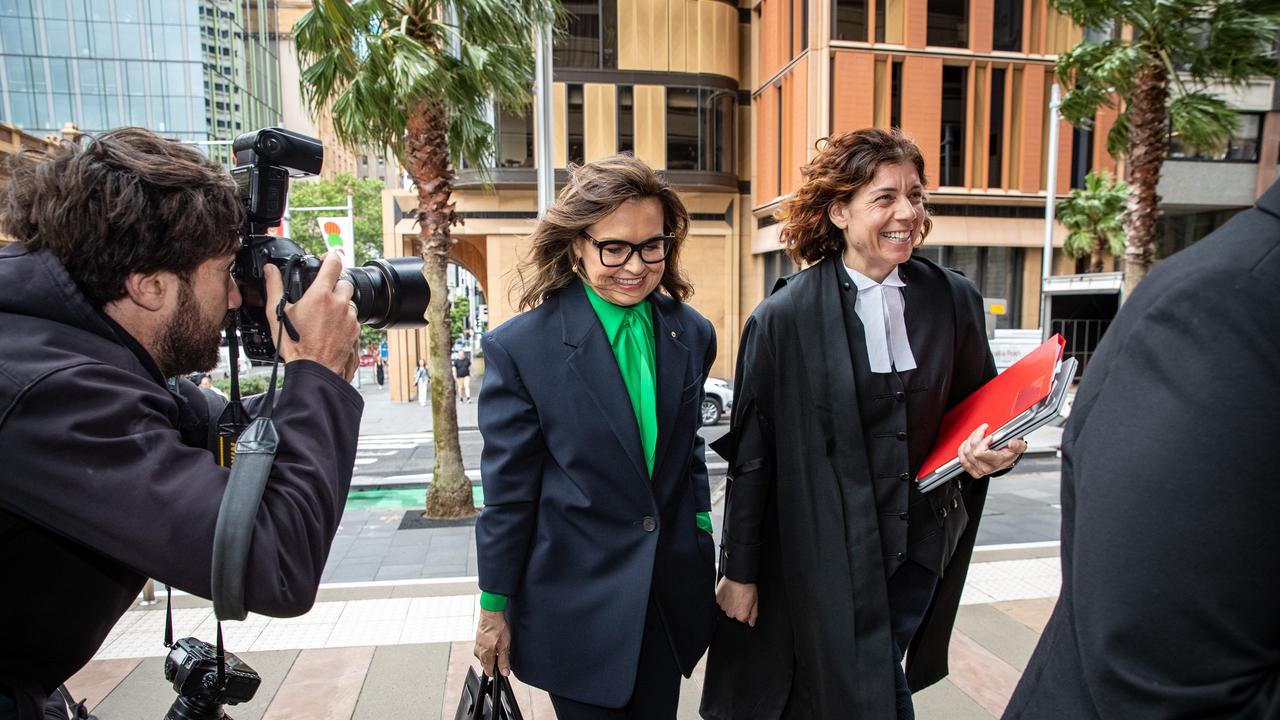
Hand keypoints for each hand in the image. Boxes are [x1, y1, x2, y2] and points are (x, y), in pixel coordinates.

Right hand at [263, 253, 359, 378]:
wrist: (315, 372)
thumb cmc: (296, 346)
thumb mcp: (278, 314)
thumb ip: (274, 287)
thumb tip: (270, 271)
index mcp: (321, 294)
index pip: (334, 262)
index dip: (329, 257)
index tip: (325, 260)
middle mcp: (340, 303)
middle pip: (344, 281)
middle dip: (334, 284)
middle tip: (321, 295)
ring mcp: (351, 318)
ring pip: (350, 301)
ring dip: (340, 304)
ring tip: (324, 317)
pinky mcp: (357, 332)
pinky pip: (354, 319)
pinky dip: (345, 320)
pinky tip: (331, 330)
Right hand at [473, 608, 510, 676]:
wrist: (491, 613)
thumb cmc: (497, 627)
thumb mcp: (504, 645)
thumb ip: (504, 660)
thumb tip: (505, 672)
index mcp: (485, 655)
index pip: (488, 672)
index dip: (497, 671)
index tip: (503, 665)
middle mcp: (478, 652)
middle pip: (487, 665)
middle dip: (495, 661)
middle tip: (503, 651)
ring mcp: (477, 646)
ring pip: (485, 657)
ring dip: (492, 654)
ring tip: (499, 644)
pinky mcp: (477, 642)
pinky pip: (483, 650)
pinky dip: (489, 649)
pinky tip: (495, 641)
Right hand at [716, 577, 757, 626]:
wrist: (738, 577)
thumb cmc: (747, 587)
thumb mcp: (755, 601)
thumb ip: (753, 614)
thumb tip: (752, 623)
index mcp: (741, 615)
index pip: (743, 618)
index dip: (745, 610)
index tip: (746, 603)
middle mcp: (731, 613)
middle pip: (734, 613)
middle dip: (736, 607)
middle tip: (740, 597)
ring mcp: (723, 607)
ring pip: (727, 607)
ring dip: (729, 602)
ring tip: (734, 593)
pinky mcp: (717, 599)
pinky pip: (720, 601)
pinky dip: (724, 597)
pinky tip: (728, 591)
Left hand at [957, 423, 1026, 476]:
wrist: (1005, 461)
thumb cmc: (1010, 454)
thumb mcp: (1019, 448)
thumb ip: (1018, 445)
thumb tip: (1012, 443)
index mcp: (995, 463)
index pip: (980, 453)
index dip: (983, 442)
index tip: (990, 436)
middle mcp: (984, 468)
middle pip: (972, 450)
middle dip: (977, 436)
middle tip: (983, 429)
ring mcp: (976, 469)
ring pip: (965, 451)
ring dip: (970, 439)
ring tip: (978, 433)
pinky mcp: (970, 468)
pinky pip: (961, 457)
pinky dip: (963, 447)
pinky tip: (969, 442)